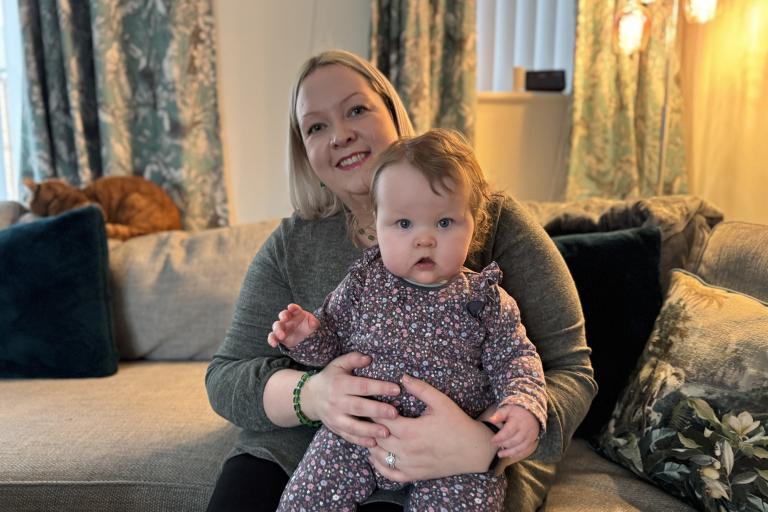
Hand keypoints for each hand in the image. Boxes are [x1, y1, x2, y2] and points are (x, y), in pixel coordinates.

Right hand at [267, 303, 318, 347]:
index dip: (292, 307)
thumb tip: (314, 322)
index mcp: (296, 313)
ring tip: (282, 336)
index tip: (291, 307)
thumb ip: (314, 323)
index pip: (294, 308)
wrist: (304, 338)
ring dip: (278, 330)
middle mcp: (288, 319)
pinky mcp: (278, 336)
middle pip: (283, 315)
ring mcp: (282, 327)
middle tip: (284, 319)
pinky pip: (273, 337)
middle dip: (283, 316)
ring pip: (276, 326)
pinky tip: (274, 344)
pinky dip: (272, 340)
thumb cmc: (308, 327)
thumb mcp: (313, 325)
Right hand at [301, 352, 400, 448]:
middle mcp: (337, 402)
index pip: (362, 386)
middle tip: (395, 414)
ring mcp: (335, 417)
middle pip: (359, 407)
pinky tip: (373, 443)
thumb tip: (369, 358)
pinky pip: (348, 436)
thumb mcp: (338, 364)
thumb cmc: (331, 378)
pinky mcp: (335, 428)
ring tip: (386, 433)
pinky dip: (360, 441)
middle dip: (377, 411)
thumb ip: (353, 359)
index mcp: (340, 384)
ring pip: (353, 426)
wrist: (310, 397)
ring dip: (370, 430)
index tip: (396, 389)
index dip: (379, 387)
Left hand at [367, 374, 496, 482]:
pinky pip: (390, 474)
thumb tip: (402, 376)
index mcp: (410, 430)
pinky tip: (375, 455)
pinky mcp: (414, 475)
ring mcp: (409, 464)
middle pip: (377, 436)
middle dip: (369, 425)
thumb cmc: (457, 423)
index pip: (381, 419)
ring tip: (368, 432)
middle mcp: (406, 449)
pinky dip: (378, 465)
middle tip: (364, 416)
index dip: (372, 409)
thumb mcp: (441, 402)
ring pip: (379, 456)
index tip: (368, 402)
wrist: (473, 450)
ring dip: (371, 444)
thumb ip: (420, 388)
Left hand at [488, 404, 540, 460]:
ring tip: (500, 454)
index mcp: (518, 421)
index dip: (499, 437)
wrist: (532, 413)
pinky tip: (510, 455)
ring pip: (521, 447)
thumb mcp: (507, 409)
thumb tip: (491, 420)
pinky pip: (526, 450)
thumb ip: (499, 415)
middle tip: (496, 445)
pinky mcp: (532, 441)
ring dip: (510, 452)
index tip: (492, 440)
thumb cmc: (517, 412)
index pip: (508, 431)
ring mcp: (530, 436)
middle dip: (504, 444)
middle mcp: (525, 430)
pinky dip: (518, 454)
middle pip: (515, 440)